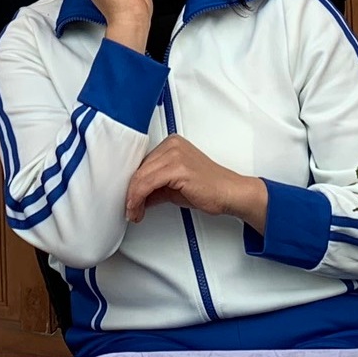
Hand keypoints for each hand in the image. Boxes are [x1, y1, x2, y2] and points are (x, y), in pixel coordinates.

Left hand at [124, 135, 267, 229]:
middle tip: (129, 210)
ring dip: (132, 198)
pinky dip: (138, 198)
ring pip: (140, 177)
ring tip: (133, 212)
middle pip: (139, 169)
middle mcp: (171, 145)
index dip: (131, 183)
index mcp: (171, 144)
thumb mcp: (173, 187)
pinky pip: (148, 183)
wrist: (229, 193)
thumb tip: (136, 197)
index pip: (142, 163)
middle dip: (130, 193)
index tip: (127, 199)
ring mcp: (175, 154)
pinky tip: (137, 209)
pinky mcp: (178, 168)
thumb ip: (153, 188)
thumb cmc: (208, 188)